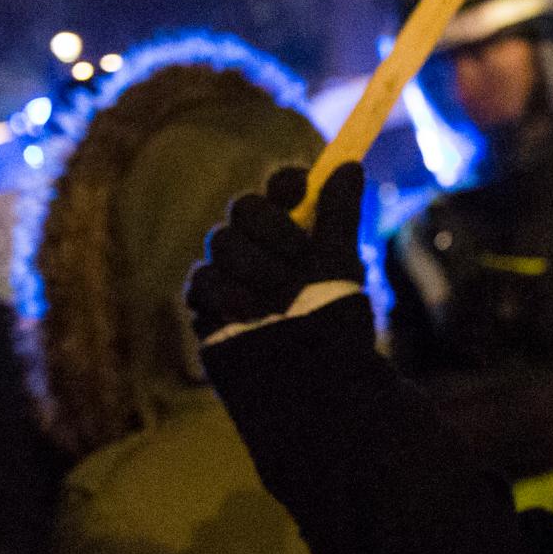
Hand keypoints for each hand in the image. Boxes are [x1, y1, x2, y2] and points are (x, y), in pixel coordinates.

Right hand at [186, 162, 364, 341]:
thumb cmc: (334, 326)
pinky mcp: (208, 306)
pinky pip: (201, 280)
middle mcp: (262, 247)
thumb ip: (340, 217)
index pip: (282, 189)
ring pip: (221, 240)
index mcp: (297, 232)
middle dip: (270, 225)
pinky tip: (248, 313)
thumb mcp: (341, 268)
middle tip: (297, 254)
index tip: (301, 188)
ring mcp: (232, 275)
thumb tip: (351, 165)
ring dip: (252, 263)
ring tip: (279, 296)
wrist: (314, 388)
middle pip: (244, 207)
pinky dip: (225, 292)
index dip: (287, 182)